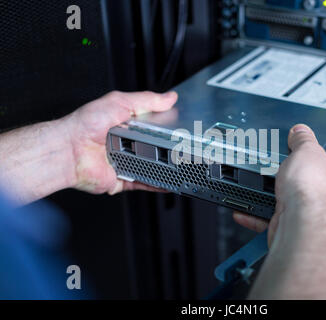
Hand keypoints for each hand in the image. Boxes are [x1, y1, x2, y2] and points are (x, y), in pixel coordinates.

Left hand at [62, 91, 177, 194]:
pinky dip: (157, 185)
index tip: (183, 128)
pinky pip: (144, 184)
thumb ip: (146, 100)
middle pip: (156, 148)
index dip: (169, 127)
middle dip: (169, 149)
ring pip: (153, 167)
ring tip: (181, 164)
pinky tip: (169, 182)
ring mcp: (126, 163)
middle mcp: (127, 145)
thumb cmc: (85, 125)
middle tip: (183, 147)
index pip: (155, 126)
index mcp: (127, 126)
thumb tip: (168, 97)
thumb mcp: (120, 102)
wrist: (70, 150)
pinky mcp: (123, 180)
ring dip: (166, 167)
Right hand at [234, 124, 325, 246]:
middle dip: (288, 182)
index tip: (293, 157)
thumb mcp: (308, 150)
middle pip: (306, 187)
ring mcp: (312, 221)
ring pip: (288, 206)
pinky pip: (272, 222)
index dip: (308, 160)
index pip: (325, 166)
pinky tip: (246, 212)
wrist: (302, 225)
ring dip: (270, 199)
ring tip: (256, 190)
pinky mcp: (293, 233)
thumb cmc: (314, 191)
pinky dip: (256, 217)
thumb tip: (301, 131)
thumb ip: (304, 140)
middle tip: (273, 173)